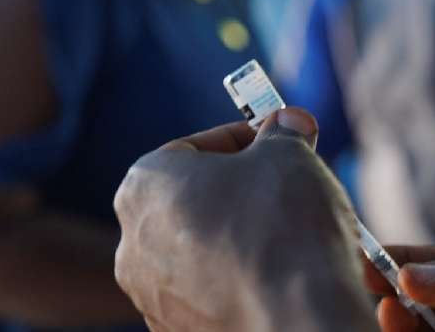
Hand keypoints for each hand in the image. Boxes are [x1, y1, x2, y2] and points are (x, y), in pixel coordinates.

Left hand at [114, 107, 376, 331]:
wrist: (296, 316)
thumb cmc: (281, 223)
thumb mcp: (287, 153)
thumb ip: (282, 133)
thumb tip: (288, 124)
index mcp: (145, 186)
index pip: (195, 147)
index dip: (245, 139)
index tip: (277, 142)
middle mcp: (134, 243)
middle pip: (201, 200)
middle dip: (249, 190)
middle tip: (291, 186)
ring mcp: (153, 296)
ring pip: (210, 249)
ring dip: (250, 235)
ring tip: (299, 234)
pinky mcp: (180, 330)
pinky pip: (217, 291)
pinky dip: (249, 278)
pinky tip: (289, 275)